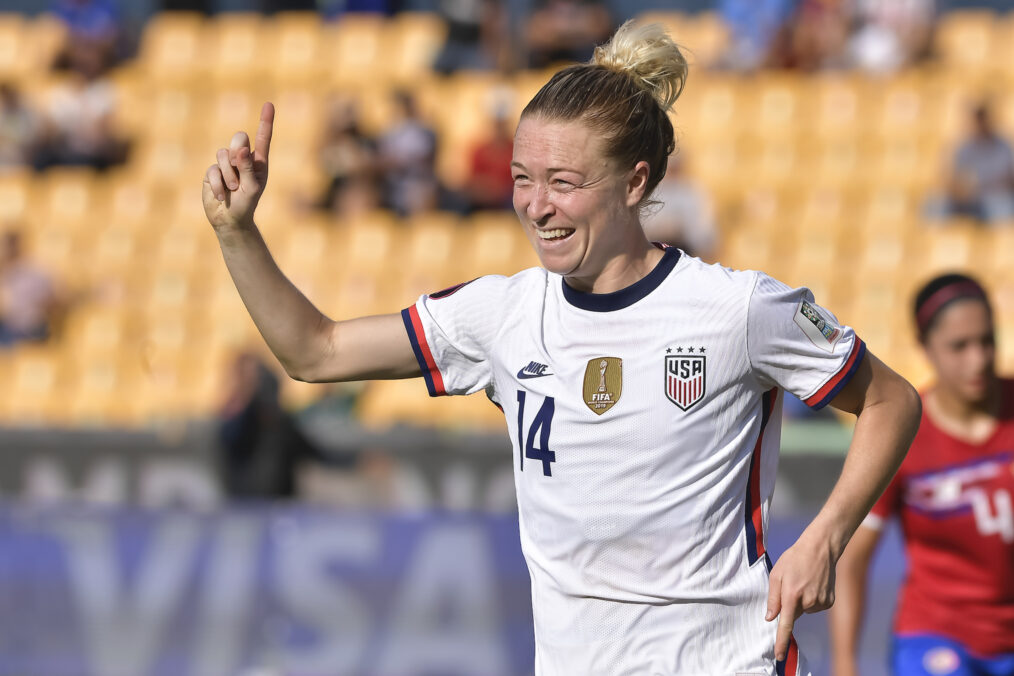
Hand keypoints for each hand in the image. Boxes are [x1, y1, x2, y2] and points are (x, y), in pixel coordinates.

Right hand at [202, 102, 273, 230]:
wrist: (230, 220)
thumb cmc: (247, 204)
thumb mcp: (252, 188)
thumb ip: (247, 168)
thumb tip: (241, 149)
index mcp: (258, 162)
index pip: (262, 138)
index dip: (266, 121)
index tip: (269, 104)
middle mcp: (242, 159)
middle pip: (239, 139)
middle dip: (237, 154)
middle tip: (239, 171)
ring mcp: (226, 164)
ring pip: (223, 154)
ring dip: (229, 175)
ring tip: (233, 189)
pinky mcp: (212, 171)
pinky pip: (213, 169)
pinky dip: (218, 185)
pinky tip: (222, 196)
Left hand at [765, 533, 835, 661]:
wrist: (820, 548)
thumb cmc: (794, 559)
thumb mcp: (777, 574)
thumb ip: (773, 598)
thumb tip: (770, 618)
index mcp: (792, 594)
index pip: (785, 624)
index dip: (781, 641)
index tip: (779, 656)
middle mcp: (808, 601)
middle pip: (793, 614)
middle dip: (790, 604)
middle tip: (793, 583)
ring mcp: (821, 602)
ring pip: (804, 610)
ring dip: (802, 600)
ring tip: (805, 581)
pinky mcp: (829, 602)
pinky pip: (815, 607)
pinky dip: (812, 599)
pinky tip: (814, 584)